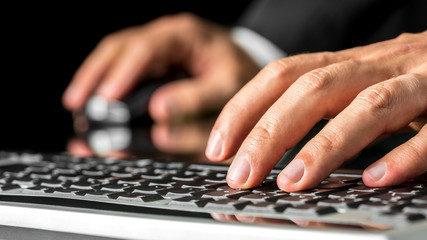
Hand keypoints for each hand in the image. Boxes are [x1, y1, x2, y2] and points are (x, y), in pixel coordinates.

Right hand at [62, 13, 258, 121]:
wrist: (244, 72)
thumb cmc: (238, 78)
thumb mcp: (228, 89)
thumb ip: (197, 102)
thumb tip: (158, 114)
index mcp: (184, 35)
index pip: (147, 48)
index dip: (123, 73)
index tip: (108, 98)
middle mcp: (163, 38)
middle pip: (119, 49)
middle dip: (96, 76)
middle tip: (80, 105)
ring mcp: (153, 52)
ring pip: (112, 59)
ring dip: (92, 82)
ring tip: (77, 107)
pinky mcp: (148, 68)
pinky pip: (118, 72)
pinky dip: (102, 88)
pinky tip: (89, 104)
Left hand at [206, 31, 426, 191]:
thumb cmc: (410, 80)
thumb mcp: (360, 86)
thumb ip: (324, 111)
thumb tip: (268, 150)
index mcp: (348, 63)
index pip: (282, 75)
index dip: (244, 108)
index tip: (218, 148)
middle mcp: (378, 65)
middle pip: (314, 88)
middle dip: (270, 133)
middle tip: (241, 176)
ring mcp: (420, 81)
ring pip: (367, 107)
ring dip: (325, 146)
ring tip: (291, 182)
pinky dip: (403, 156)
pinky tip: (373, 180)